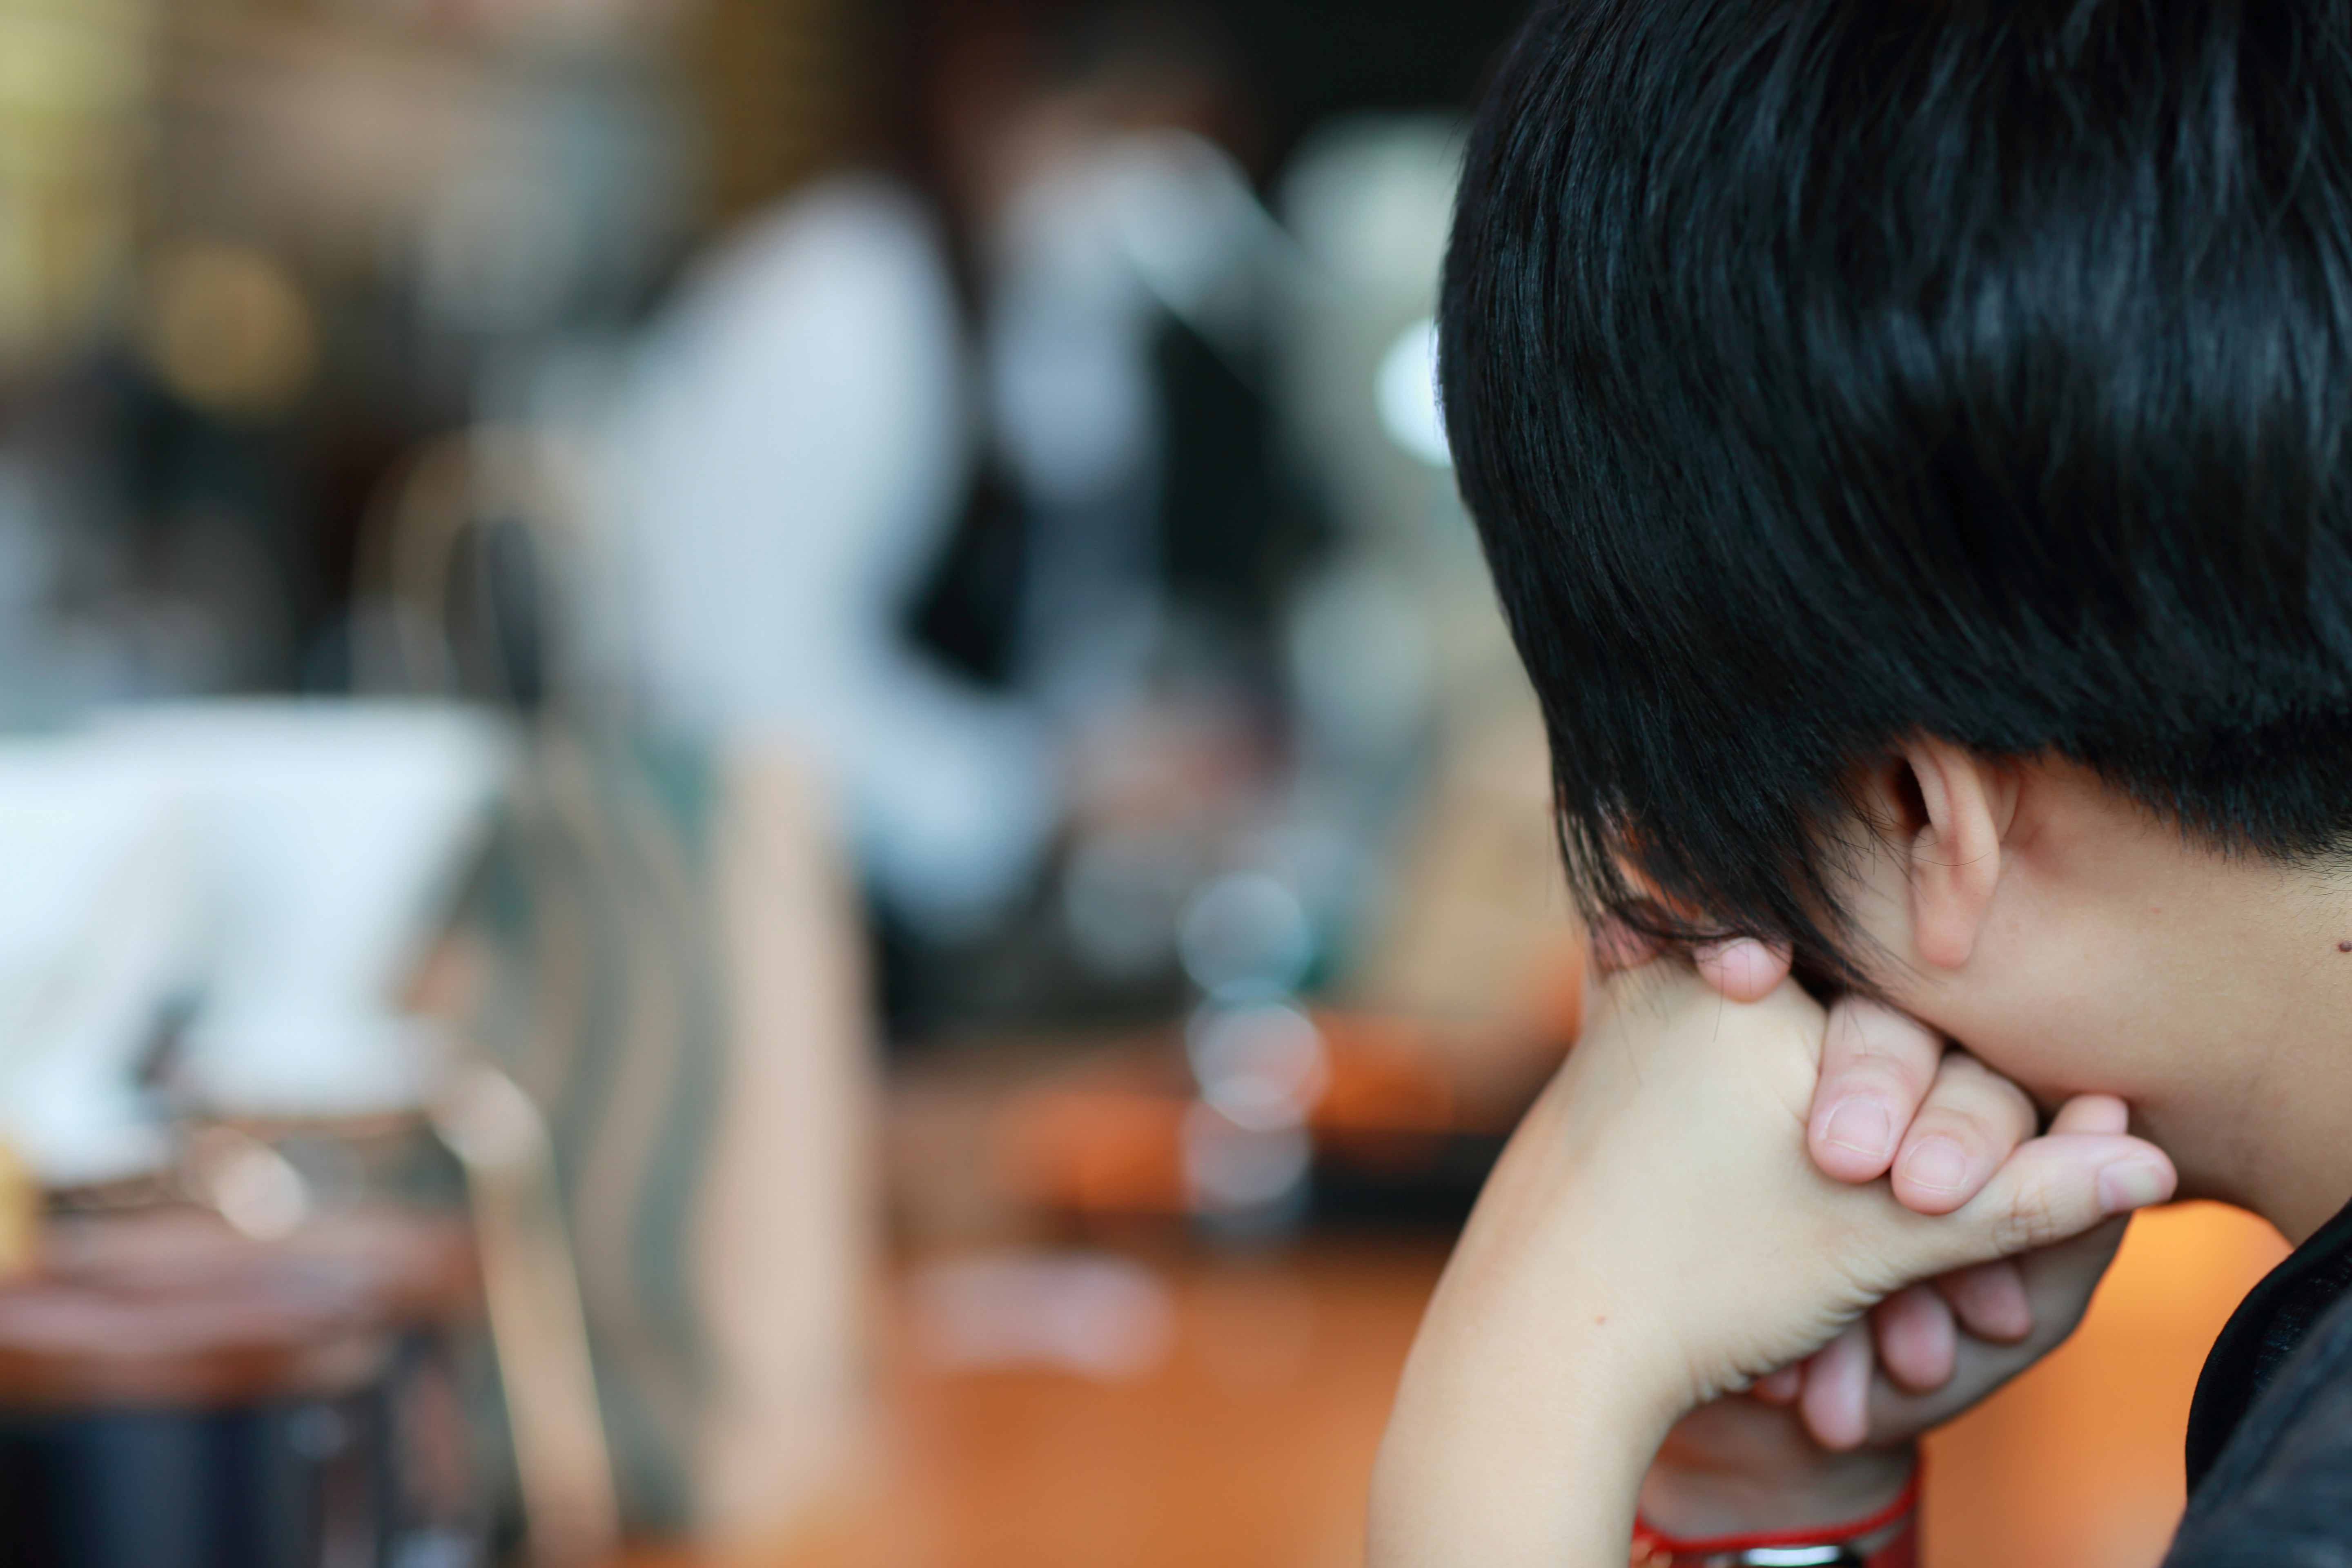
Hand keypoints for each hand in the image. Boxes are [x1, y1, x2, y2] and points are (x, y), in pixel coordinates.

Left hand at [1368, 964, 2175, 1567]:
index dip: (1943, 1067)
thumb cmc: (1703, 1283)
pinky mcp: (1598, 1056)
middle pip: (1831, 1008)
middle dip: (1887, 1093)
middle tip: (1886, 1175)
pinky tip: (1784, 1173)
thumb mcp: (1885, 1237)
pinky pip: (1699, 1045)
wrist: (1545, 1346)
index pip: (1893, 988)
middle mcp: (1669, 968)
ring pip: (1765, 1032)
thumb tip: (2155, 1167)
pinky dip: (1746, 1100)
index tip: (1948, 1141)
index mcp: (1740, 971)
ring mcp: (1621, 1005)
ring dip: (1810, 1106)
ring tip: (1831, 1197)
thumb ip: (2020, 1192)